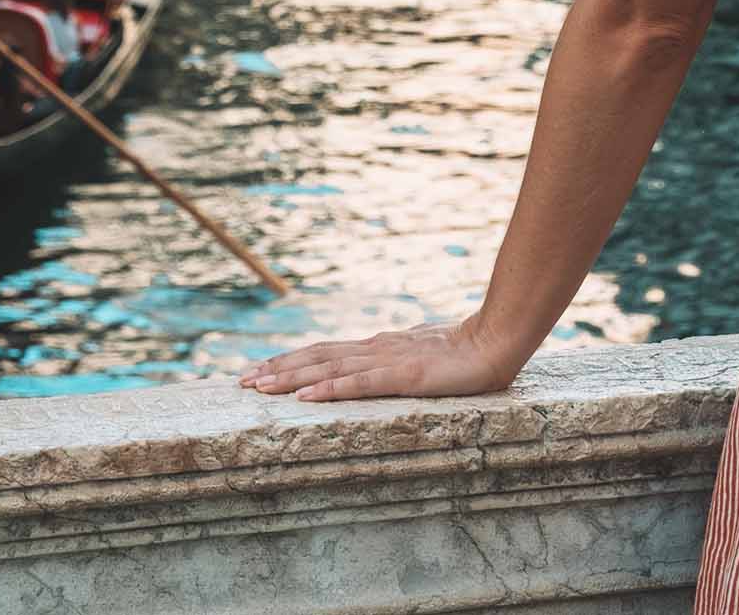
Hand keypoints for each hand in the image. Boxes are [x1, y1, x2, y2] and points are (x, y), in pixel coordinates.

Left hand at [239, 313, 522, 403]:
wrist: (496, 342)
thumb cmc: (462, 353)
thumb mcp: (418, 359)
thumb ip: (393, 363)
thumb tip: (368, 370)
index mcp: (378, 347)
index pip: (326, 352)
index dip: (292, 360)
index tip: (260, 370)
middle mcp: (375, 349)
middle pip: (318, 357)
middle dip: (278, 369)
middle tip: (242, 381)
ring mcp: (387, 360)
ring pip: (329, 367)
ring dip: (291, 377)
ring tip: (260, 387)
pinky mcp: (402, 375)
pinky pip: (358, 383)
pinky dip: (328, 388)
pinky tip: (306, 396)